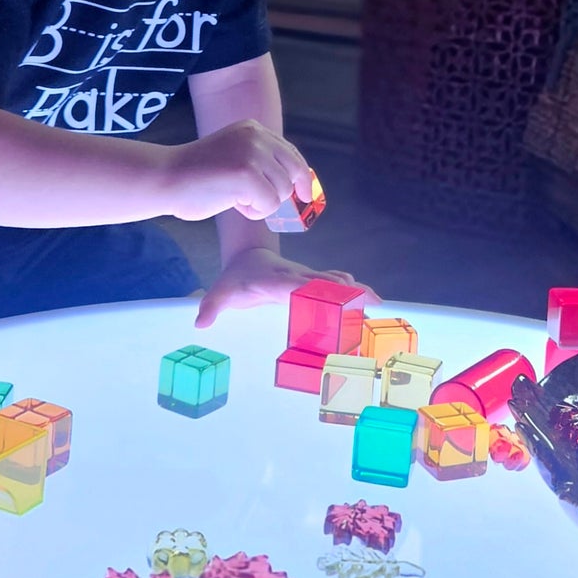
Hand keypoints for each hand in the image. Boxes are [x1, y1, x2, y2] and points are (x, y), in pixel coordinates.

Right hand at [165, 119, 312, 222]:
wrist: (166, 177)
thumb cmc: (195, 175)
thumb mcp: (233, 154)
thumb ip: (259, 161)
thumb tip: (292, 183)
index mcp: (253, 129)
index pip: (291, 153)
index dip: (301, 176)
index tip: (304, 194)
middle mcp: (256, 137)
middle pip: (293, 172)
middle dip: (285, 194)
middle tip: (270, 206)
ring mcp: (252, 154)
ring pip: (281, 191)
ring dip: (262, 204)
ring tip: (235, 198)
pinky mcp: (247, 175)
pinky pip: (268, 204)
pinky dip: (254, 212)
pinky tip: (233, 203)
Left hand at [194, 247, 376, 327]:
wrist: (248, 254)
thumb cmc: (236, 277)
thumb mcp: (220, 290)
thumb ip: (211, 306)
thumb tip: (200, 323)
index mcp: (274, 279)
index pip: (291, 285)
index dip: (307, 290)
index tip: (323, 296)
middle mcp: (295, 275)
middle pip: (322, 282)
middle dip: (342, 291)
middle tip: (367, 300)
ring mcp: (306, 276)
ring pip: (333, 281)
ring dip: (354, 290)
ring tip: (377, 302)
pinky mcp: (314, 279)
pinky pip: (336, 283)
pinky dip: (353, 290)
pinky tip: (371, 301)